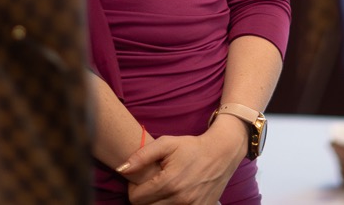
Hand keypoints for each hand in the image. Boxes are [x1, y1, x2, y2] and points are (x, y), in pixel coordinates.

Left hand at [123, 121, 246, 204]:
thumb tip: (122, 169)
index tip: (140, 180)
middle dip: (144, 198)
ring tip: (162, 191)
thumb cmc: (191, 147)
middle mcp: (180, 198)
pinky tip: (173, 196)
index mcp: (169, 182)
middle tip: (151, 185)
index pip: (136, 199)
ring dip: (157, 204)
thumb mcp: (166, 143)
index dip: (134, 189)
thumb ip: (142, 156)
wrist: (221, 153)